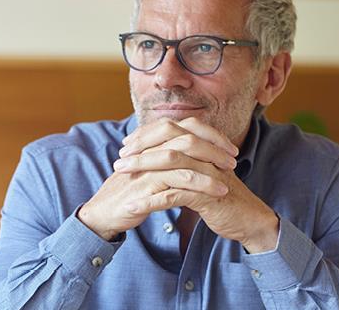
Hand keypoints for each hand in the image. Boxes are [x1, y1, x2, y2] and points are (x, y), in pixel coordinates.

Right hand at [78, 123, 230, 239]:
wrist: (105, 212)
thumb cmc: (131, 192)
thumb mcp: (151, 170)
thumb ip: (167, 157)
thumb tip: (193, 151)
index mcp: (153, 142)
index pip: (186, 127)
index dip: (210, 135)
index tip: (228, 148)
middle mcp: (149, 149)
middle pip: (188, 138)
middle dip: (214, 149)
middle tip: (232, 161)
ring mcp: (146, 166)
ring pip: (184, 160)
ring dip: (210, 170)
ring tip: (228, 181)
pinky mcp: (145, 185)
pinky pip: (177, 183)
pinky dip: (200, 188)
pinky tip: (216, 196)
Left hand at [116, 117, 279, 252]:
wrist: (248, 219)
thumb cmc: (221, 195)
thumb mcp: (201, 172)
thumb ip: (184, 160)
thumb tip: (158, 152)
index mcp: (203, 145)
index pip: (170, 129)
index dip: (146, 135)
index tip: (126, 146)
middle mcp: (206, 154)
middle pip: (167, 139)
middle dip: (139, 147)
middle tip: (119, 159)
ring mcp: (207, 172)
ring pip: (169, 162)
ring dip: (141, 168)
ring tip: (120, 175)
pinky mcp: (206, 195)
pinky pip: (174, 196)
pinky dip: (150, 201)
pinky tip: (133, 208)